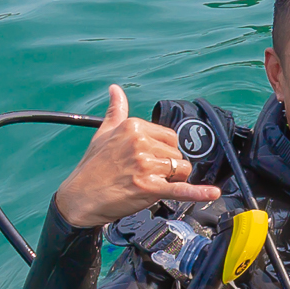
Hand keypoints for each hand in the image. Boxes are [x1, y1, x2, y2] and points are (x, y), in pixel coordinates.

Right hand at [48, 85, 222, 231]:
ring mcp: (145, 165)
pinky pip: (180, 188)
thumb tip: (116, 90)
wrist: (78, 198)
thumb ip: (116, 110)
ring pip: (181, 170)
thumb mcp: (103, 133)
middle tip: (145, 174)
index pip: (170, 136)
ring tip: (148, 184)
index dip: (164, 151)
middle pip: (177, 154)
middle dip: (168, 166)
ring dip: (171, 180)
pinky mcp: (148, 187)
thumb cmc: (91, 167)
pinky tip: (211, 192)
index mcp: (134, 126)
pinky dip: (198, 192)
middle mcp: (141, 142)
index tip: (150, 160)